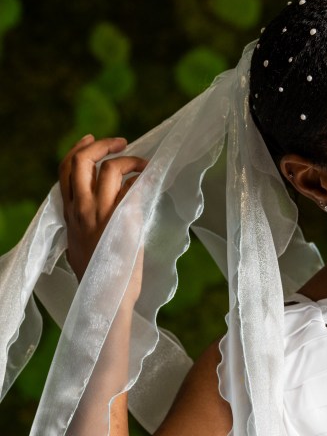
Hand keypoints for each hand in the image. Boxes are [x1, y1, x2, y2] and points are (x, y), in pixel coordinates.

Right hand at [58, 134, 147, 287]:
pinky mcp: (124, 219)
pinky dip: (143, 179)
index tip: (90, 140)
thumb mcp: (78, 245)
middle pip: (84, 161)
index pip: (65, 170)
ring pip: (110, 169)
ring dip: (130, 160)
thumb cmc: (97, 275)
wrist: (107, 295)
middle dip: (102, 145)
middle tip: (121, 143)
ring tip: (144, 165)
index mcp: (69, 213)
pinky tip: (151, 181)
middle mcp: (82, 209)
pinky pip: (133, 188)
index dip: (77, 149)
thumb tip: (92, 214)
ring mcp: (102, 213)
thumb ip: (82, 225)